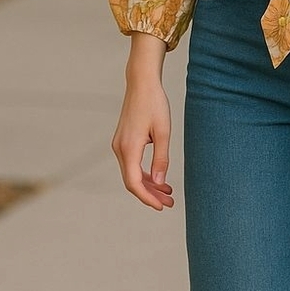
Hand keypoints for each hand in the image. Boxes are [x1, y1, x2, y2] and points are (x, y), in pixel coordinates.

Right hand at [111, 71, 174, 210]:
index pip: (134, 183)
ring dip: (148, 184)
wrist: (142, 83)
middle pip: (132, 181)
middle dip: (150, 194)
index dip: (147, 198)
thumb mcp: (163, 131)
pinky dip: (144, 173)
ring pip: (132, 173)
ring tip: (168, 192)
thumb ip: (161, 158)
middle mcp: (119, 149)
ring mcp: (119, 145)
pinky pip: (132, 164)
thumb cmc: (154, 104)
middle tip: (170, 202)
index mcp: (129, 148)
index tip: (161, 206)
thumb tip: (159, 182)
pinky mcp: (123, 141)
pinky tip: (158, 177)